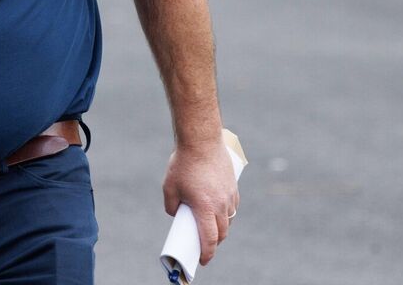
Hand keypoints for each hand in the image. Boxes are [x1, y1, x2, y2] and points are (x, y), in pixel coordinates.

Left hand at [162, 141, 238, 265]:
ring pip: (228, 220)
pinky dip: (226, 213)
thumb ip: (171, 206)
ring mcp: (230, 195)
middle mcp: (221, 204)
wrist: (201, 140)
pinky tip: (218, 210)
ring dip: (221, 227)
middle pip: (221, 233)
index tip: (202, 261)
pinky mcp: (234, 186)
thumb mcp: (169, 187)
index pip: (209, 239)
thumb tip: (176, 214)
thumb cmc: (183, 163)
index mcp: (205, 208)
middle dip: (214, 243)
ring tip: (210, 226)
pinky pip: (232, 206)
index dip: (206, 253)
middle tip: (204, 245)